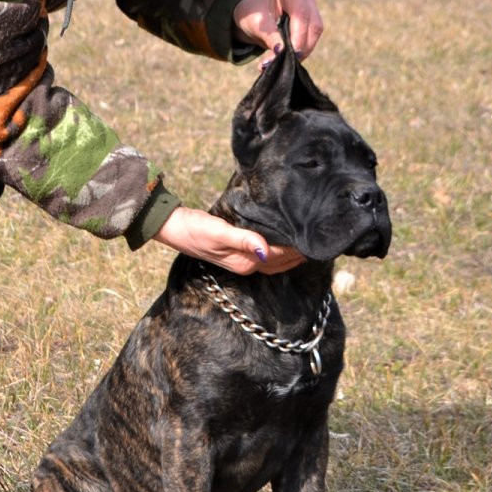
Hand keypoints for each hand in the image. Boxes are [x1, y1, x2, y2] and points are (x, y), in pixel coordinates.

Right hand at [153, 206, 303, 274]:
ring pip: (273, 262)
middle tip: (319, 245)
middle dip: (299, 257)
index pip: (279, 257)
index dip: (297, 251)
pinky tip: (282, 243)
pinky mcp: (235, 252)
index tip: (316, 241)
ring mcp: (240, 260)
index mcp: (244, 262)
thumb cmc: (195, 229)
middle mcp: (245, 264)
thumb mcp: (219, 233)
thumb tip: (267, 250)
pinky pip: (263, 255)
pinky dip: (277, 252)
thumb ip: (244, 241)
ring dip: (290, 257)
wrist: (172, 227)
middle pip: (279, 264)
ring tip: (307, 247)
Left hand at [233, 0, 322, 64]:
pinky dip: (300, 52)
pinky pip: (311, 40)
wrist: (256, 14)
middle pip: (313, 25)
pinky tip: (288, 59)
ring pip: (314, 34)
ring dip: (301, 53)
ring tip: (283, 63)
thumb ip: (270, 37)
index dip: (298, 37)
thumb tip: (281, 52)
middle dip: (301, 48)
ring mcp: (311, 9)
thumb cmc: (255, 14)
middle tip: (285, 63)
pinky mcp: (311, 22)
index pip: (301, 14)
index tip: (288, 55)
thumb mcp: (258, 25)